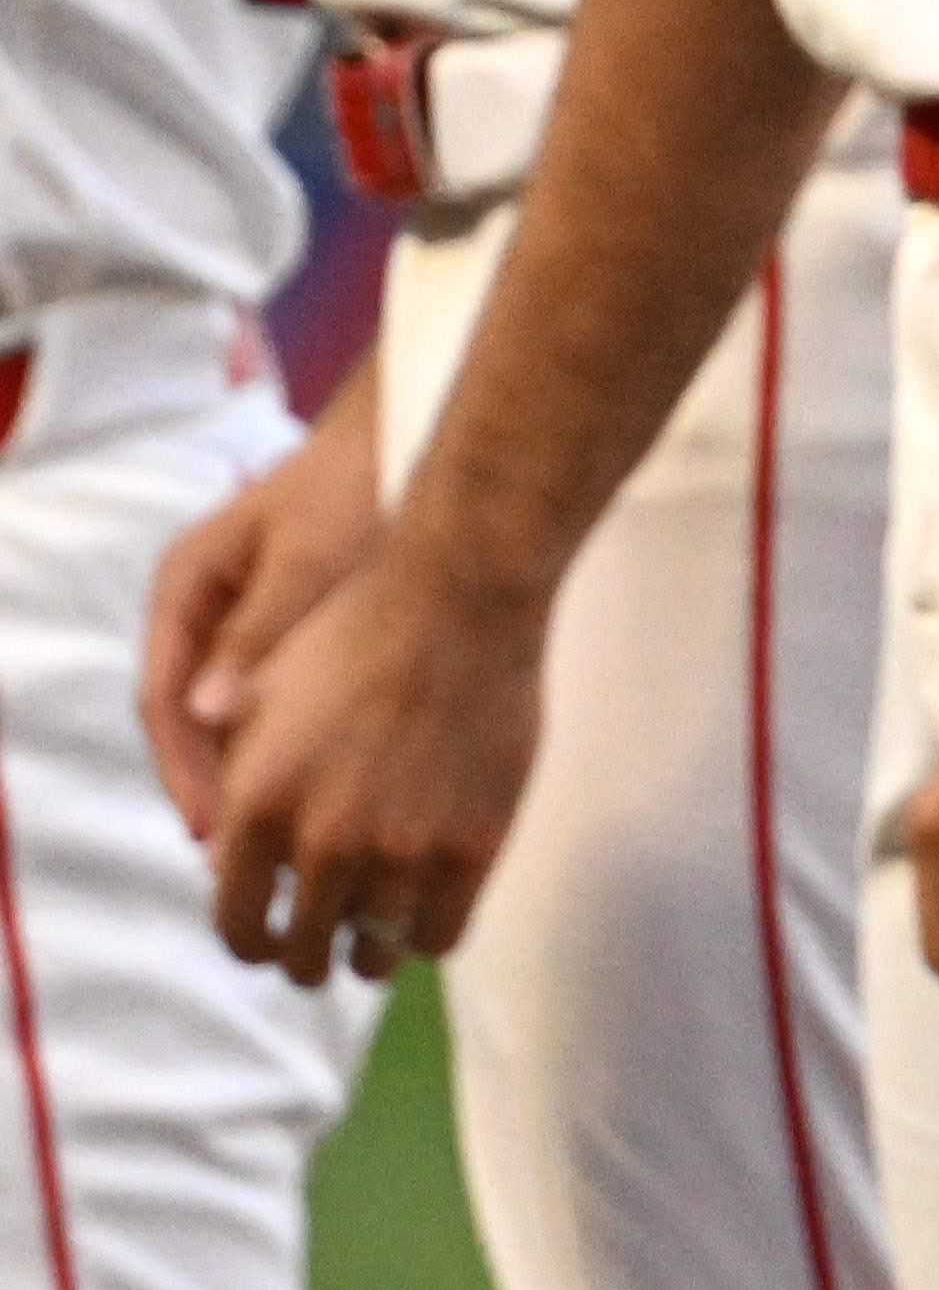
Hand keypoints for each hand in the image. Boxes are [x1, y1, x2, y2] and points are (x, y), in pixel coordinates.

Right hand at [141, 376, 383, 838]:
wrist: (422, 428)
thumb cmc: (363, 480)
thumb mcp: (313, 553)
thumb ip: (264, 627)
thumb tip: (208, 713)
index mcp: (185, 588)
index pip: (165, 701)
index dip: (184, 770)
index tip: (214, 829)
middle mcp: (204, 611)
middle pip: (195, 722)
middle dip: (223, 790)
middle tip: (250, 860)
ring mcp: (246, 622)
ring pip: (237, 720)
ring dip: (260, 779)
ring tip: (292, 846)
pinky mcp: (296, 633)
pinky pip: (281, 705)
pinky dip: (299, 748)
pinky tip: (333, 793)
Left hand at [200, 541, 544, 989]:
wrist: (460, 593)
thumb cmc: (356, 631)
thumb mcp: (261, 700)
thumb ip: (234, 781)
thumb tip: (219, 859)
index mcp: (257, 807)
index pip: (237, 927)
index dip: (253, 943)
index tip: (271, 940)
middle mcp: (322, 840)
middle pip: (306, 952)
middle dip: (309, 957)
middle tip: (326, 946)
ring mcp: (403, 846)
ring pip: (376, 951)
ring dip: (372, 952)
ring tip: (378, 937)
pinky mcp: (473, 842)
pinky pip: (441, 933)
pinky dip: (428, 936)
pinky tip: (428, 912)